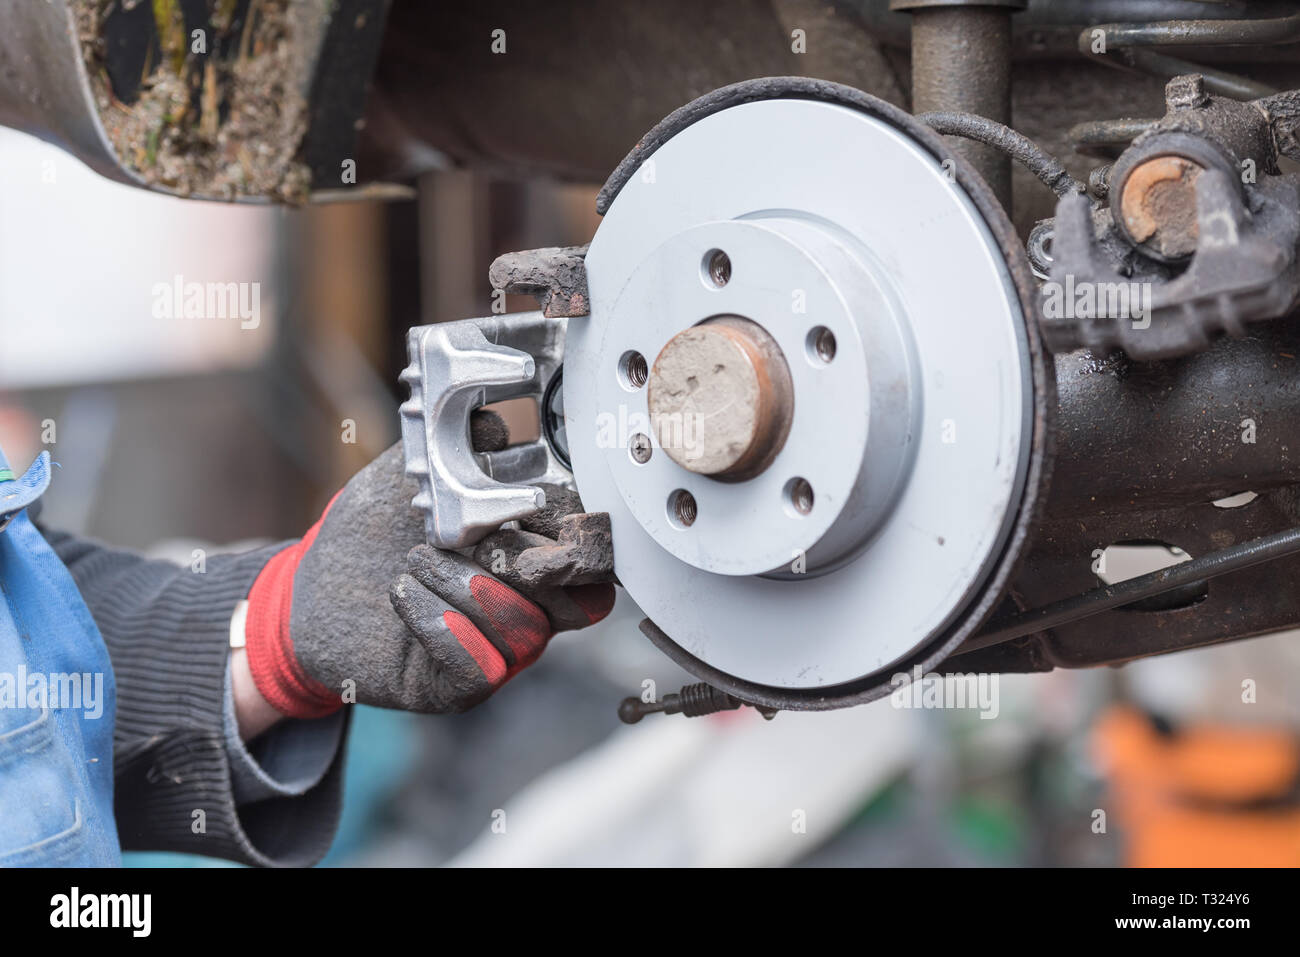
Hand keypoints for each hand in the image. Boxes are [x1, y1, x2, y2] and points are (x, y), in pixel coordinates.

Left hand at [243, 427, 614, 718]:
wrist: (312, 586)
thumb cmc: (373, 534)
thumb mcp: (415, 478)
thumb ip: (458, 446)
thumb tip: (498, 424)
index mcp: (532, 558)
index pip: (593, 558)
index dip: (577, 538)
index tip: (538, 512)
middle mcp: (526, 608)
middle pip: (581, 602)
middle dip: (531, 564)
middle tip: (478, 538)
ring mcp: (497, 651)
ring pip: (527, 633)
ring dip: (471, 588)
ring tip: (417, 560)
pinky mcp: (456, 686)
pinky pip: (480, 668)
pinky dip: (443, 626)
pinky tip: (404, 595)